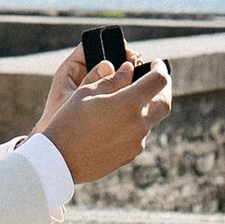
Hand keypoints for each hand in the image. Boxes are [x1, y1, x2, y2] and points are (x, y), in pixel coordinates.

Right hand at [36, 44, 173, 183]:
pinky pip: (139, 135)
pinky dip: (134, 124)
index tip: (155, 64)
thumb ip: (113, 79)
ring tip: (128, 101)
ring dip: (146, 108)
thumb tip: (129, 69)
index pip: (158, 80)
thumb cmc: (68, 121)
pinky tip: (116, 122)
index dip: (159, 68)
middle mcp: (138, 124)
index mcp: (128, 103)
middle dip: (163, 89)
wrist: (59, 159)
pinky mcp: (130, 155)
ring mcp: (136, 142)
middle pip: (165, 102)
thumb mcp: (86, 92)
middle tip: (154, 81)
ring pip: (151, 120)